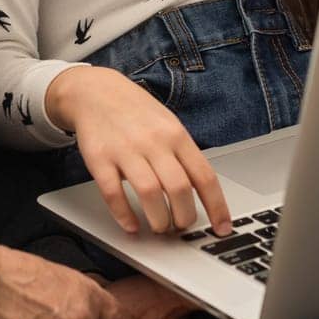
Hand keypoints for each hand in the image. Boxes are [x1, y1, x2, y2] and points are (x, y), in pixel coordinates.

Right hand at [46, 66, 232, 236]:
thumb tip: (202, 194)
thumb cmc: (136, 112)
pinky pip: (114, 193)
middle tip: (181, 228)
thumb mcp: (168, 125)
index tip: (223, 228)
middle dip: (184, 217)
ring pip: (149, 193)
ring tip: (159, 227)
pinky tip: (131, 225)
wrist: (95, 90)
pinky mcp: (99, 158)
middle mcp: (154, 142)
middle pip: (179, 189)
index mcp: (176, 135)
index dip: (217, 207)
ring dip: (158, 220)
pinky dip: (124, 215)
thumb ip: (183, 156)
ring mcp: (126, 149)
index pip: (204, 176)